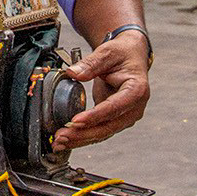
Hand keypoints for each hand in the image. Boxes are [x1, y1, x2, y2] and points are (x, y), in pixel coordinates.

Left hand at [52, 31, 150, 151]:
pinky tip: (67, 140)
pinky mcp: (115, 119)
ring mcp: (125, 116)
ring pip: (103, 132)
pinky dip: (83, 137)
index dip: (95, 116)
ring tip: (59, 142)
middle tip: (62, 136)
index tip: (76, 121)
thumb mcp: (108, 52)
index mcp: (137, 90)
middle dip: (83, 133)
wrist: (130, 57)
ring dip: (81, 139)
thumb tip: (72, 73)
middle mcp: (134, 108)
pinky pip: (99, 131)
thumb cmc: (123, 54)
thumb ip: (91, 63)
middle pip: (108, 126)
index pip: (115, 107)